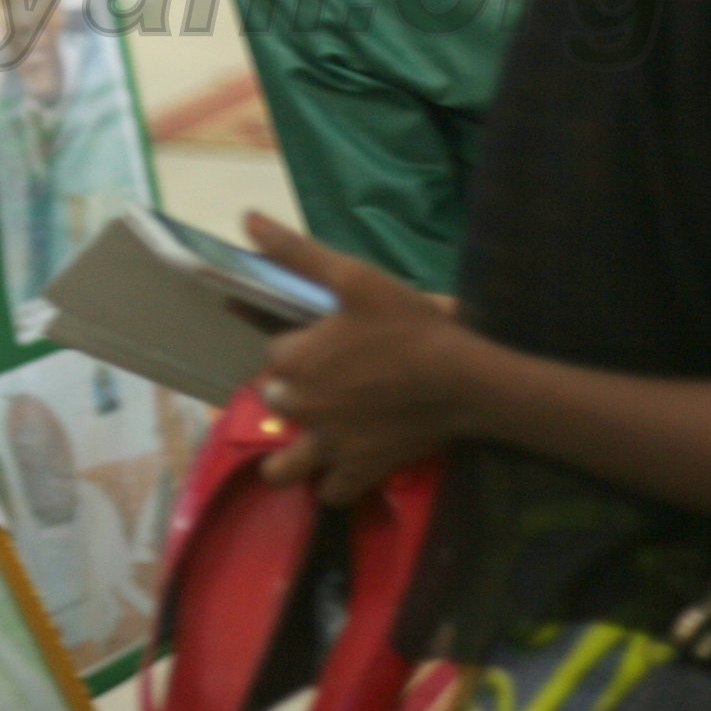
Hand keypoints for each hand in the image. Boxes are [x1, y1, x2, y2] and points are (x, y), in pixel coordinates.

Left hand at [246, 215, 481, 504]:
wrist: (464, 378)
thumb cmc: (409, 324)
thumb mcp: (354, 277)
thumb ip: (297, 253)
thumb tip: (247, 217)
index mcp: (295, 361)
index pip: (275, 353)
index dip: (298, 344)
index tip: (326, 338)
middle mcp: (301, 407)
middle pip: (276, 402)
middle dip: (293, 392)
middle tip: (330, 380)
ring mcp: (328, 446)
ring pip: (285, 466)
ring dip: (290, 455)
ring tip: (312, 438)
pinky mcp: (360, 472)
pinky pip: (331, 492)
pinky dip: (333, 483)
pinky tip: (344, 465)